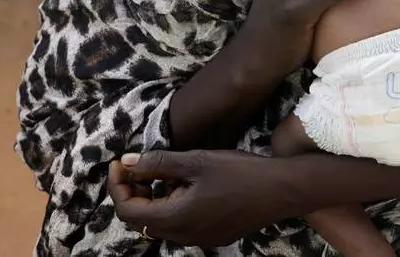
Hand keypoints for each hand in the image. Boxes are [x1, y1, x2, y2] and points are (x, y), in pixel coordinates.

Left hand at [108, 150, 297, 246]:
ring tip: (165, 172)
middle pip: (142, 220)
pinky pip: (181, 224)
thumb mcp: (196, 161)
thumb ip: (158, 163)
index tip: (120, 163)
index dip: (118, 186)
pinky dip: (173, 205)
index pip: (128, 210)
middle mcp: (183, 235)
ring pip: (162, 223)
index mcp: (175, 218)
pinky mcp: (213, 235)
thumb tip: (128, 162)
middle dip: (134, 192)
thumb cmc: (239, 172)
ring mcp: (199, 238)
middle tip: (138, 165)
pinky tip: (187, 185)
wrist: (281, 190)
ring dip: (154, 199)